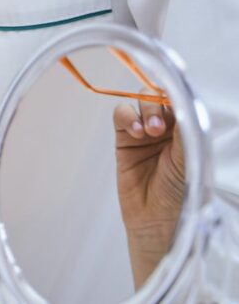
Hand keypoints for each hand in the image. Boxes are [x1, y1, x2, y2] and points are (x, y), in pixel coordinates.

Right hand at [114, 99, 185, 285]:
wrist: (157, 218)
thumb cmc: (180, 191)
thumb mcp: (189, 156)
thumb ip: (183, 129)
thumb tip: (181, 102)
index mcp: (188, 129)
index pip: (181, 100)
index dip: (176, 94)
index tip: (175, 96)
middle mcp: (167, 126)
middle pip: (159, 96)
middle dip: (158, 105)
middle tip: (161, 126)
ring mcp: (144, 130)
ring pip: (139, 101)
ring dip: (144, 111)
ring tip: (149, 131)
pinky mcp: (124, 138)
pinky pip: (122, 115)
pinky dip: (127, 118)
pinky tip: (135, 132)